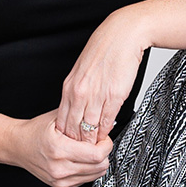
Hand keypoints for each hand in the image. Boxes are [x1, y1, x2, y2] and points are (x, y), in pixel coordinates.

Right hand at [12, 110, 112, 186]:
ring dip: (98, 162)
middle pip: (100, 166)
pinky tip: (82, 158)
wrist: (18, 146)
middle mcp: (59, 168)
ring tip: (90, 149)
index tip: (104, 137)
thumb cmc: (37, 130)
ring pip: (95, 175)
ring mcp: (60, 180)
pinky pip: (86, 180)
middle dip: (105, 152)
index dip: (106, 144)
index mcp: (59, 150)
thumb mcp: (58, 117)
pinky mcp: (61, 186)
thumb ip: (80, 118)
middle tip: (99, 142)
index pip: (96, 155)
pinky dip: (89, 169)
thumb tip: (103, 120)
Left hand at [57, 5, 147, 142]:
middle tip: (81, 152)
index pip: (62, 121)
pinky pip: (106, 121)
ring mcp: (96, 95)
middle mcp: (80, 93)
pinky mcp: (114, 95)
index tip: (70, 144)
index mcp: (70, 86)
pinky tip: (106, 133)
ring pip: (88, 129)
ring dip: (91, 141)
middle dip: (76, 143)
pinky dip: (105, 130)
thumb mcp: (83, 69)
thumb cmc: (106, 48)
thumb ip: (79, 89)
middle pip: (73, 128)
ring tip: (94, 147)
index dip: (66, 136)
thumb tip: (78, 106)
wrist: (123, 34)